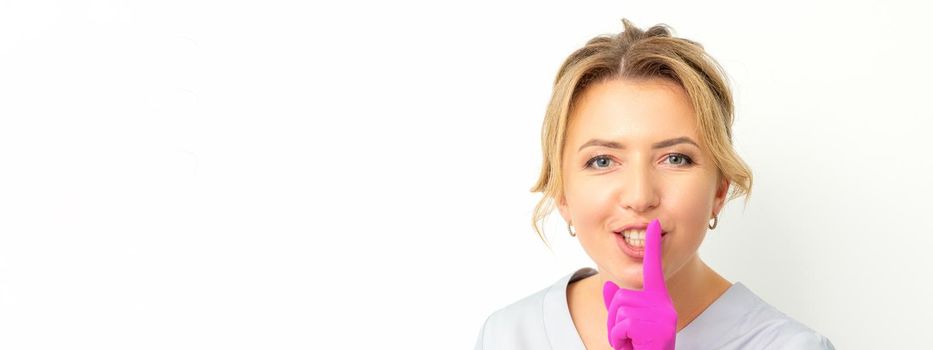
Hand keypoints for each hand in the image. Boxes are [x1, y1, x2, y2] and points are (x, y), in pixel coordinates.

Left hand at [602, 219, 676, 349]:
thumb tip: (608, 286)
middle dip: (615, 318)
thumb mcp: (628, 323)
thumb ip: (617, 305)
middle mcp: (663, 304)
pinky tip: (633, 346)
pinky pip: (622, 326)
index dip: (652, 246)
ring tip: (631, 341)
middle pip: (621, 295)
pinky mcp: (656, 329)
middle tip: (628, 335)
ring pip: (619, 310)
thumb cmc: (642, 344)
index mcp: (659, 300)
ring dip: (617, 330)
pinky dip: (619, 339)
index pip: (653, 269)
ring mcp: (662, 316)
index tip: (653, 224)